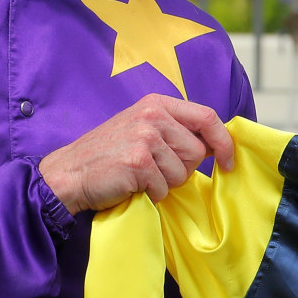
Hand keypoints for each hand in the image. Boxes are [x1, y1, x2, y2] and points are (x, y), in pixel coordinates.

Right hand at [40, 95, 233, 211]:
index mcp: (157, 103)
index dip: (224, 142)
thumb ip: (175, 130)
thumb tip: (214, 145)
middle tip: (152, 170)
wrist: (68, 174)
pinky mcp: (138, 162)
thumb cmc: (107, 156)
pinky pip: (163, 188)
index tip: (228, 162)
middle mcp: (152, 115)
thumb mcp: (142, 129)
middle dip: (181, 169)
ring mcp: (144, 137)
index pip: (208, 117)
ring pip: (182, 173)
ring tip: (138, 176)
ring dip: (164, 183)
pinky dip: (150, 195)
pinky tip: (130, 185)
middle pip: (196, 152)